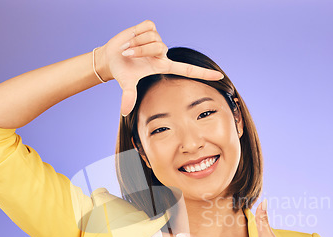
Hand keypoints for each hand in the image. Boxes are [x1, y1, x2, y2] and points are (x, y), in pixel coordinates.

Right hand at [96, 20, 223, 115]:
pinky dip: (135, 33)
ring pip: (151, 37)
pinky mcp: (150, 27)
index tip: (220, 76)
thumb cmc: (122, 72)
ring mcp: (157, 39)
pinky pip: (146, 27)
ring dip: (135, 43)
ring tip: (127, 49)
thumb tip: (124, 113)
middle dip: (140, 50)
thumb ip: (128, 98)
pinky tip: (131, 37)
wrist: (111, 57)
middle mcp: (162, 53)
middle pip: (157, 47)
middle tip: (127, 55)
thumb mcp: (126, 85)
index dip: (204, 73)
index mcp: (163, 66)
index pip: (188, 70)